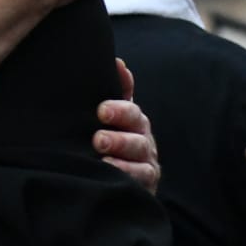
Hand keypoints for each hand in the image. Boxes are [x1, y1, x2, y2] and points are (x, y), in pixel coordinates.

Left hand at [96, 59, 160, 193]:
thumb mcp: (112, 116)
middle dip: (118, 134)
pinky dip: (128, 175)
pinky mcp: (148, 183)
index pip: (130, 109)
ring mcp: (147, 160)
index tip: (101, 111)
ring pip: (140, 154)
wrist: (118, 180)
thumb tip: (117, 62)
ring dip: (122, 154)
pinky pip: (142, 177)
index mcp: (133, 119)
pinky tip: (111, 172)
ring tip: (103, 156)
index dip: (119, 108)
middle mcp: (143, 137)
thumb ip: (117, 90)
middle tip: (98, 139)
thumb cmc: (112, 141)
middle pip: (137, 132)